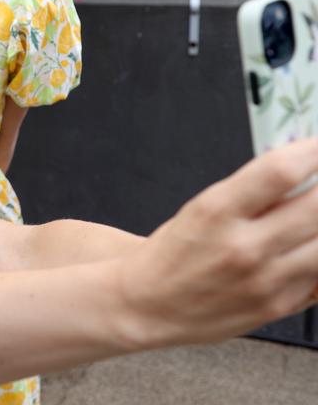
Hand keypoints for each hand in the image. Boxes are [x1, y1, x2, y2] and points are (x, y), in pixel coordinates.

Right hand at [116, 138, 317, 348]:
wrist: (149, 305)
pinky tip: (307, 249)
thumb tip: (298, 172)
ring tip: (310, 217)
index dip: (311, 152)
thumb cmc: (171, 255)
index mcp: (216, 211)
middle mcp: (243, 246)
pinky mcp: (278, 306)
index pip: (279, 171)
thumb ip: (251, 193)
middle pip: (316, 206)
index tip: (317, 144)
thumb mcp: (200, 209)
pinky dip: (317, 256)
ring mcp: (265, 280)